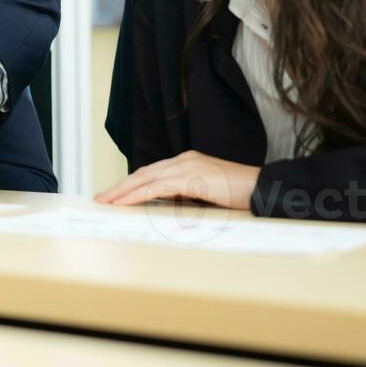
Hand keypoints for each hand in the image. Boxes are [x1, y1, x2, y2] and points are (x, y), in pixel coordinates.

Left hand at [95, 151, 258, 209]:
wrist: (264, 189)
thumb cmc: (241, 194)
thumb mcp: (207, 193)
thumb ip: (187, 194)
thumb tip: (168, 206)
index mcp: (187, 161)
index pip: (151, 172)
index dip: (131, 183)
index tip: (115, 194)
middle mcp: (183, 160)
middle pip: (143, 173)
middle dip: (120, 187)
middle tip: (101, 199)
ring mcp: (186, 166)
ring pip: (145, 179)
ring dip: (123, 192)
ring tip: (106, 203)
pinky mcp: (191, 178)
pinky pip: (156, 188)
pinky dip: (137, 196)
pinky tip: (125, 204)